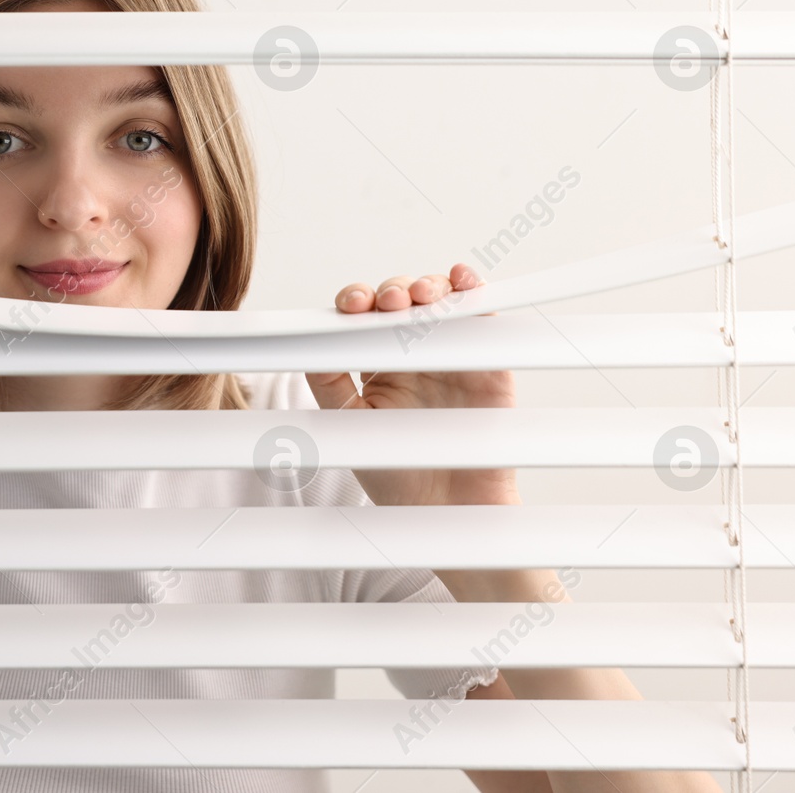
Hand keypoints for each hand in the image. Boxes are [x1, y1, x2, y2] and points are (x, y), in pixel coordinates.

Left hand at [303, 263, 518, 506]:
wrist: (448, 514)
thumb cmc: (398, 475)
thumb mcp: (350, 426)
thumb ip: (328, 384)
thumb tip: (305, 343)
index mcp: (377, 363)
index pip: (365, 319)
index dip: (357, 302)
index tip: (351, 305)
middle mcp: (414, 352)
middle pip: (402, 302)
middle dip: (393, 293)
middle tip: (388, 303)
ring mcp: (452, 353)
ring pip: (440, 302)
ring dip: (429, 287)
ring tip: (420, 296)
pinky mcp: (489, 362)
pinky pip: (482, 318)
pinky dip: (474, 292)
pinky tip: (461, 281)